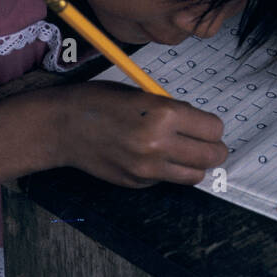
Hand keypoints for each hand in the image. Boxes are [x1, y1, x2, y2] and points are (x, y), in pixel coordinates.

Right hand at [52, 81, 227, 186]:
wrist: (62, 126)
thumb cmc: (101, 102)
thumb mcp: (143, 94)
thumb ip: (174, 110)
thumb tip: (201, 126)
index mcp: (164, 114)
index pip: (214, 129)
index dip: (213, 127)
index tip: (206, 125)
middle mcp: (159, 144)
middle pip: (212, 156)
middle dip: (214, 149)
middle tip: (206, 143)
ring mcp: (148, 168)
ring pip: (195, 175)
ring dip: (195, 164)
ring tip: (183, 152)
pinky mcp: (137, 182)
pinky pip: (167, 180)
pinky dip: (167, 171)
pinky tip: (151, 157)